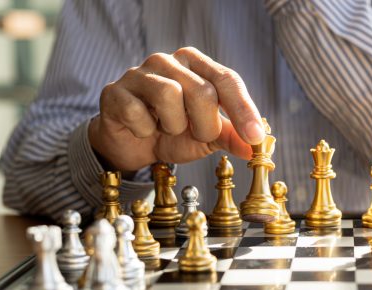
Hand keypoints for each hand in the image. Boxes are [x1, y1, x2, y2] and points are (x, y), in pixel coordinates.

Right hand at [88, 47, 265, 170]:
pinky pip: (137, 112)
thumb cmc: (172, 133)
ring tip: (165, 128)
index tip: (255, 137)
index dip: (243, 109)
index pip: (227, 79)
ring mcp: (139, 73)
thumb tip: (257, 147)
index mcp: (196, 64)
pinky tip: (142, 129)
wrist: (132, 146)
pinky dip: (144, 130)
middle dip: (204, 126)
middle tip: (196, 136)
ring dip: (173, 126)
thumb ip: (232, 136)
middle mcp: (168, 61)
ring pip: (169, 95)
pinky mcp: (115, 91)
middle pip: (202, 91)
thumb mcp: (208, 136)